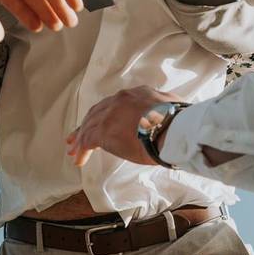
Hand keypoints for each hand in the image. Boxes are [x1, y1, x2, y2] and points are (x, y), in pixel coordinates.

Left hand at [66, 86, 186, 166]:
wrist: (174, 130)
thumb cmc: (179, 125)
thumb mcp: (172, 109)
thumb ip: (163, 111)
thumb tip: (166, 118)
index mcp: (137, 94)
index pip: (114, 104)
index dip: (104, 115)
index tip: (99, 123)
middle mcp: (121, 100)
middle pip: (96, 112)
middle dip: (86, 125)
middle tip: (76, 137)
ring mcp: (111, 113)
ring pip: (89, 126)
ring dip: (80, 140)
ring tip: (74, 152)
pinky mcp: (104, 130)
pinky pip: (88, 140)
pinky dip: (82, 150)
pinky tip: (80, 160)